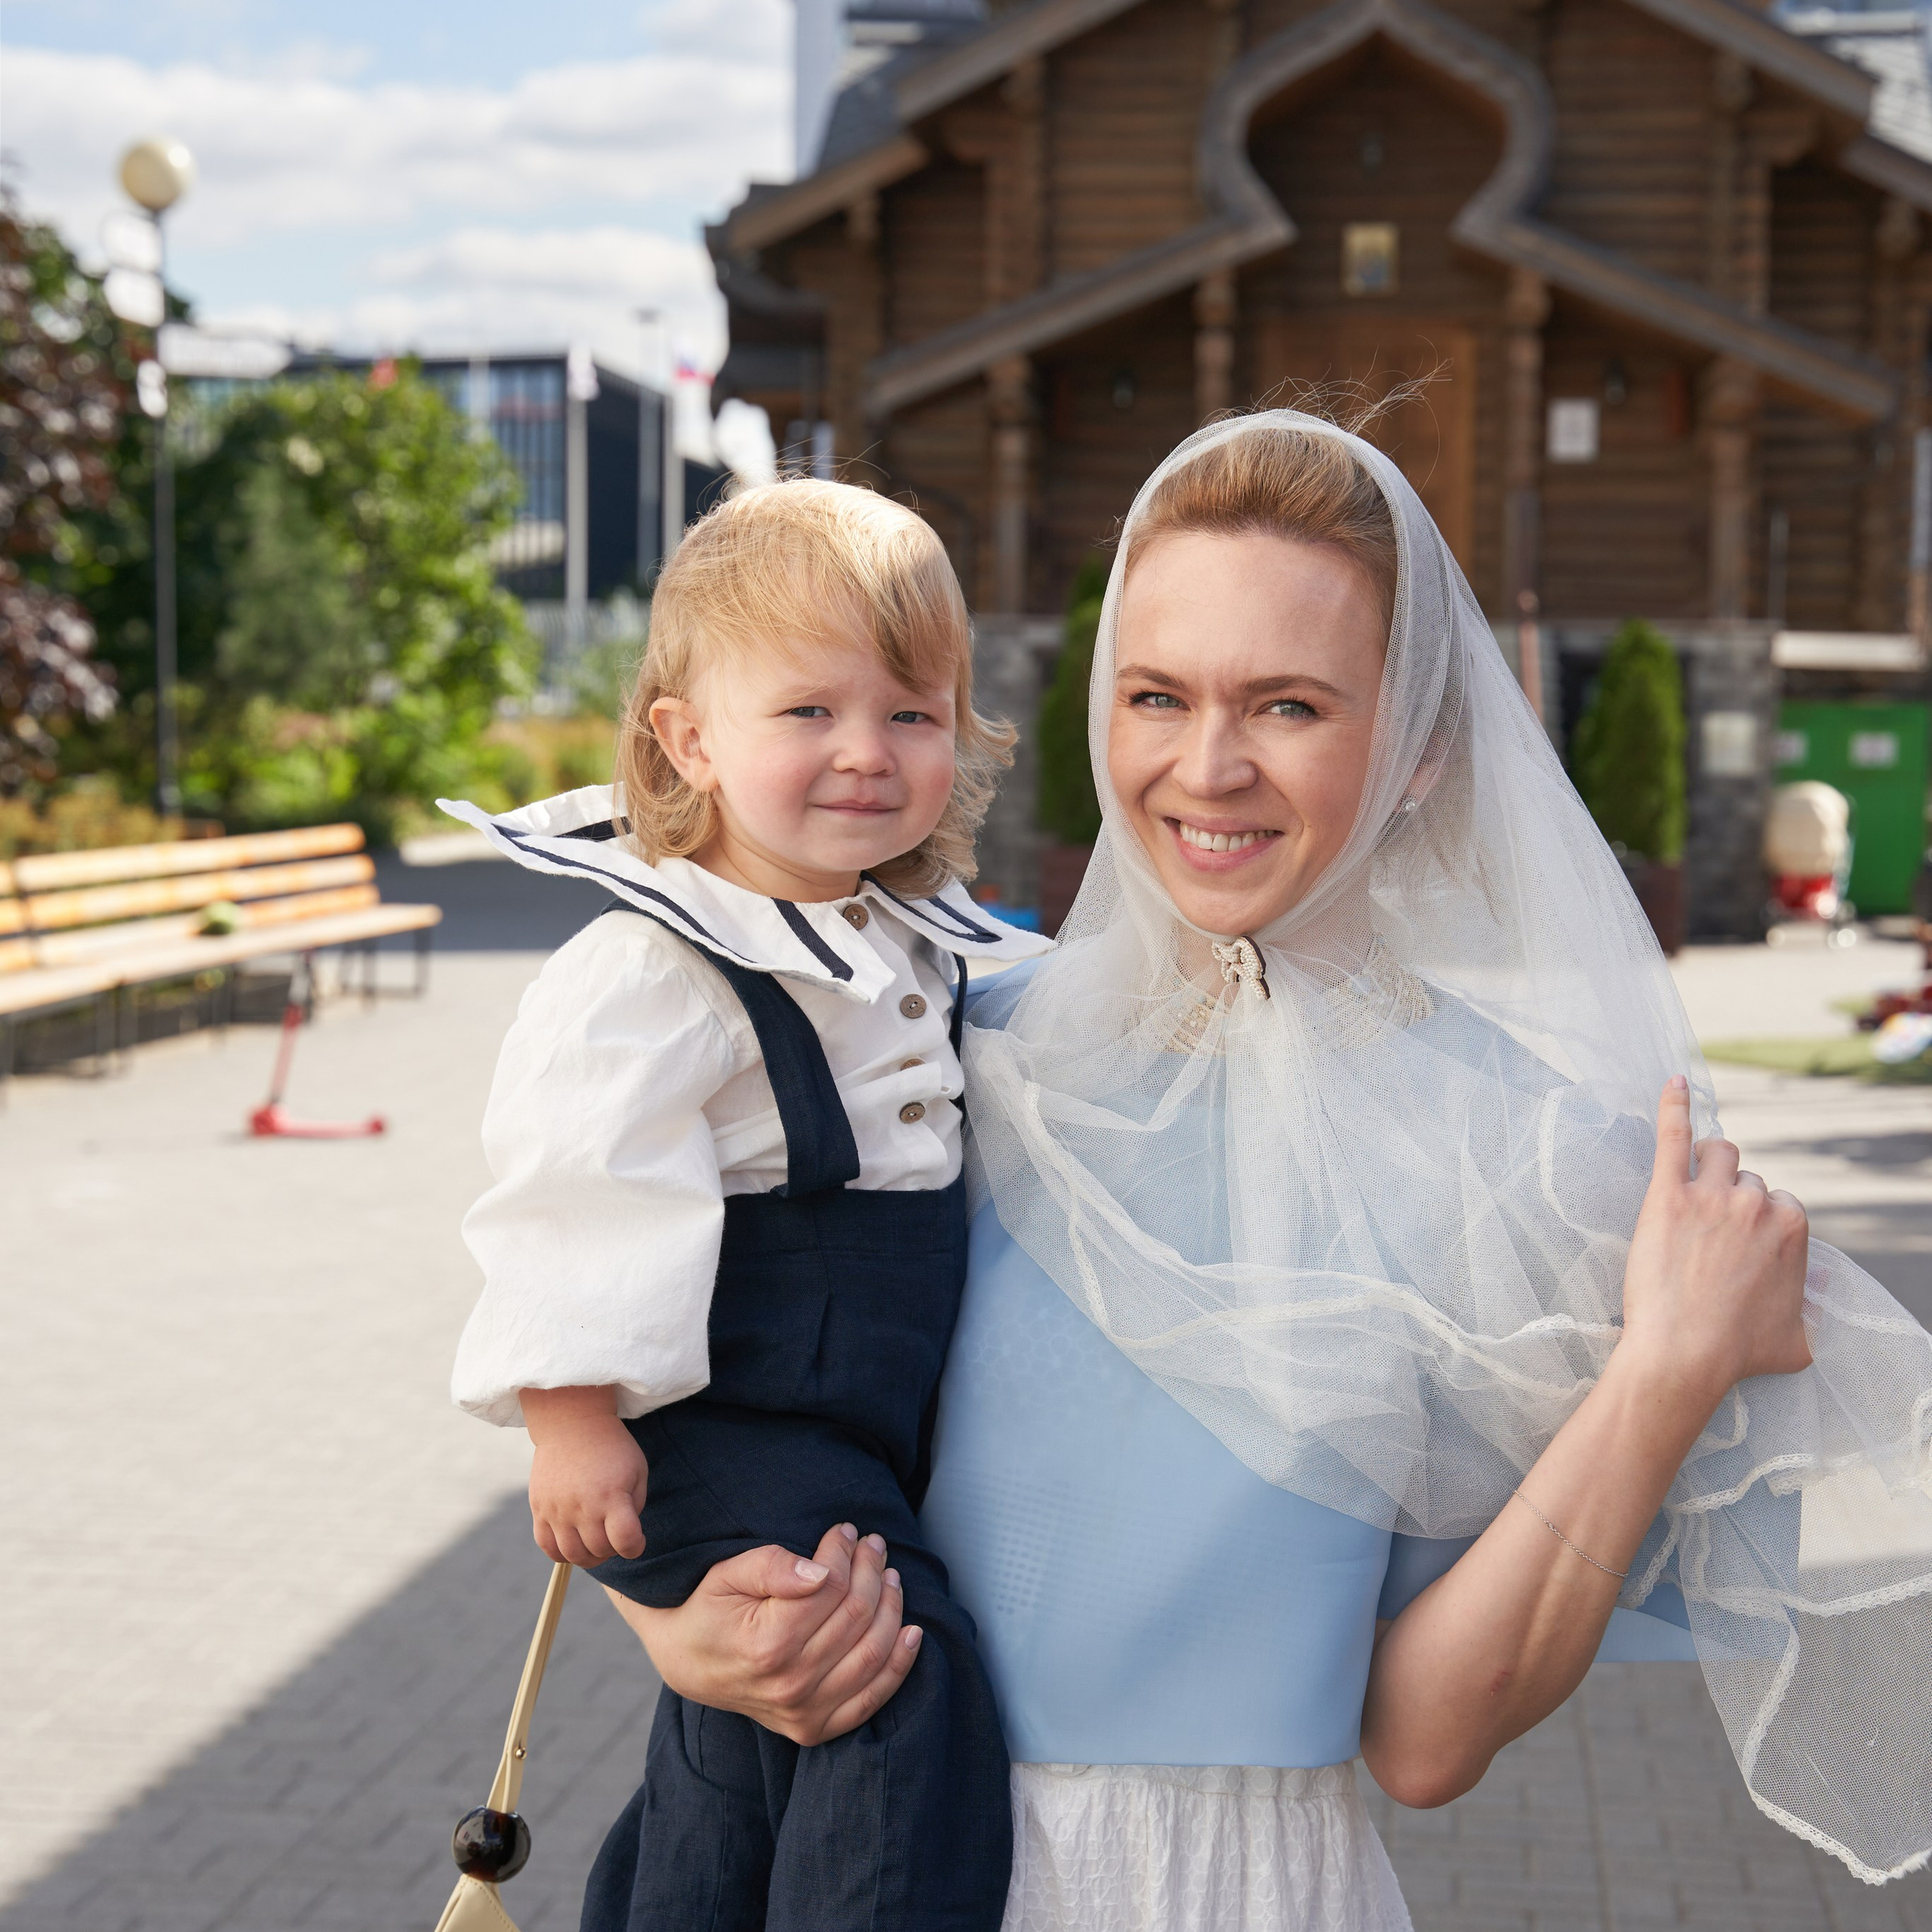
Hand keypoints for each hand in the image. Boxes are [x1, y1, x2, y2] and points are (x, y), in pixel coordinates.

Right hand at [522, 1385, 649, 1566]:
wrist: (572, 1423)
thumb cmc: (611, 1447)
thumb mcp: (637, 1470)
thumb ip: (636, 1506)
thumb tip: (624, 1536)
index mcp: (611, 1496)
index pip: (625, 1540)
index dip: (635, 1547)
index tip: (636, 1540)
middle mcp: (583, 1506)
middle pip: (599, 1550)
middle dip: (613, 1549)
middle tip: (614, 1536)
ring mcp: (557, 1510)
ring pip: (573, 1555)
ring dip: (588, 1556)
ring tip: (595, 1542)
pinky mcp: (539, 1509)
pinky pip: (547, 1546)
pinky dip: (561, 1553)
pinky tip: (573, 1542)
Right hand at [601, 1521, 921, 1744]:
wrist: (687, 1662)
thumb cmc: (709, 1609)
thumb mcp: (727, 1574)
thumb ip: (773, 1566)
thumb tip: (821, 1571)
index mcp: (767, 1645)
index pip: (830, 1588)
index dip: (844, 1553)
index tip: (846, 1531)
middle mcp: (790, 1685)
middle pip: (856, 1616)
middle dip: (871, 1570)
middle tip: (872, 1544)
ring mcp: (804, 1713)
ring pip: (872, 1653)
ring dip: (890, 1607)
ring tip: (889, 1574)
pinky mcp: (814, 1728)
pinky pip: (871, 1699)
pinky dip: (899, 1665)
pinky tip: (911, 1632)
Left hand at [1617, 1076, 1811, 1413]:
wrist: (1685, 1354)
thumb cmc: (1738, 1353)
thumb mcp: (1798, 1338)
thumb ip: (1811, 1309)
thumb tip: (1817, 1298)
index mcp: (1792, 1228)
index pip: (1778, 1202)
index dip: (1755, 1221)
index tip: (1737, 1243)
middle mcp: (1757, 1205)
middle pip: (1746, 1178)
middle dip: (1730, 1198)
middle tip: (1705, 1230)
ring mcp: (1712, 1196)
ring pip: (1718, 1153)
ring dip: (1708, 1162)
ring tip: (1690, 1182)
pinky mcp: (1669, 1194)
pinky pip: (1674, 1135)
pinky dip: (1675, 1106)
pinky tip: (1673, 1082)